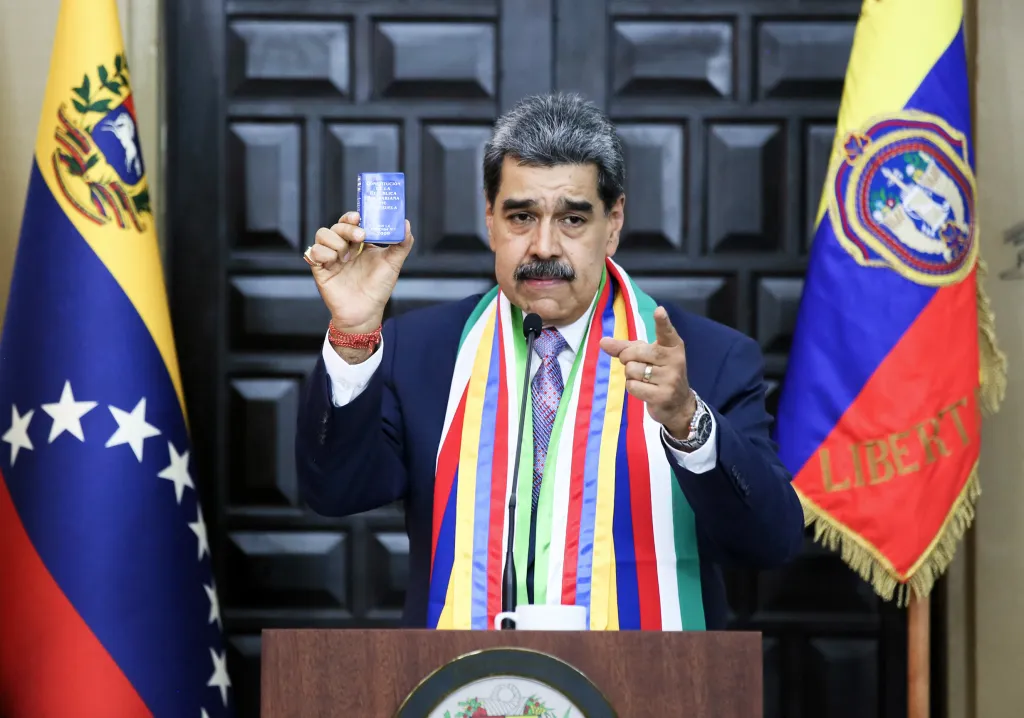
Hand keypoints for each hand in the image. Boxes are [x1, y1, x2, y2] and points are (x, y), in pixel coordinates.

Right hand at [305, 212, 413, 333]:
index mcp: (359, 243)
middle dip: (347, 228)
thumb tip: (406, 223)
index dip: (351, 216)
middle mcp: (344, 247)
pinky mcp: (320, 269)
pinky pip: (313, 252)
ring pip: (322, 234)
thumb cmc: (378, 289)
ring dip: (335, 241)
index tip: (359, 217)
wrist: (365, 312)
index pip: (350, 221)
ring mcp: (331, 257)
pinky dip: (323, 253)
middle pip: (337, 226)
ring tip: (346, 257)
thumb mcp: (393, 264)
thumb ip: (402, 243)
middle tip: (360, 237)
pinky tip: (334, 263)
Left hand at [598, 306, 696, 438]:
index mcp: (672, 346)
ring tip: (644, 379)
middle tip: (638, 364)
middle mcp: (675, 360)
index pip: (666, 331)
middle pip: (635, 352)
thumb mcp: (645, 355)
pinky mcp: (663, 395)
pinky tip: (645, 389)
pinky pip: (632, 386)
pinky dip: (632, 387)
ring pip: (631, 370)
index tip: (659, 311)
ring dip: (630, 375)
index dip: (662, 321)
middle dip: (627, 358)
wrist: (678, 403)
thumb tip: (602, 342)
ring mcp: (670, 378)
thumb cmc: (658, 372)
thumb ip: (624, 347)